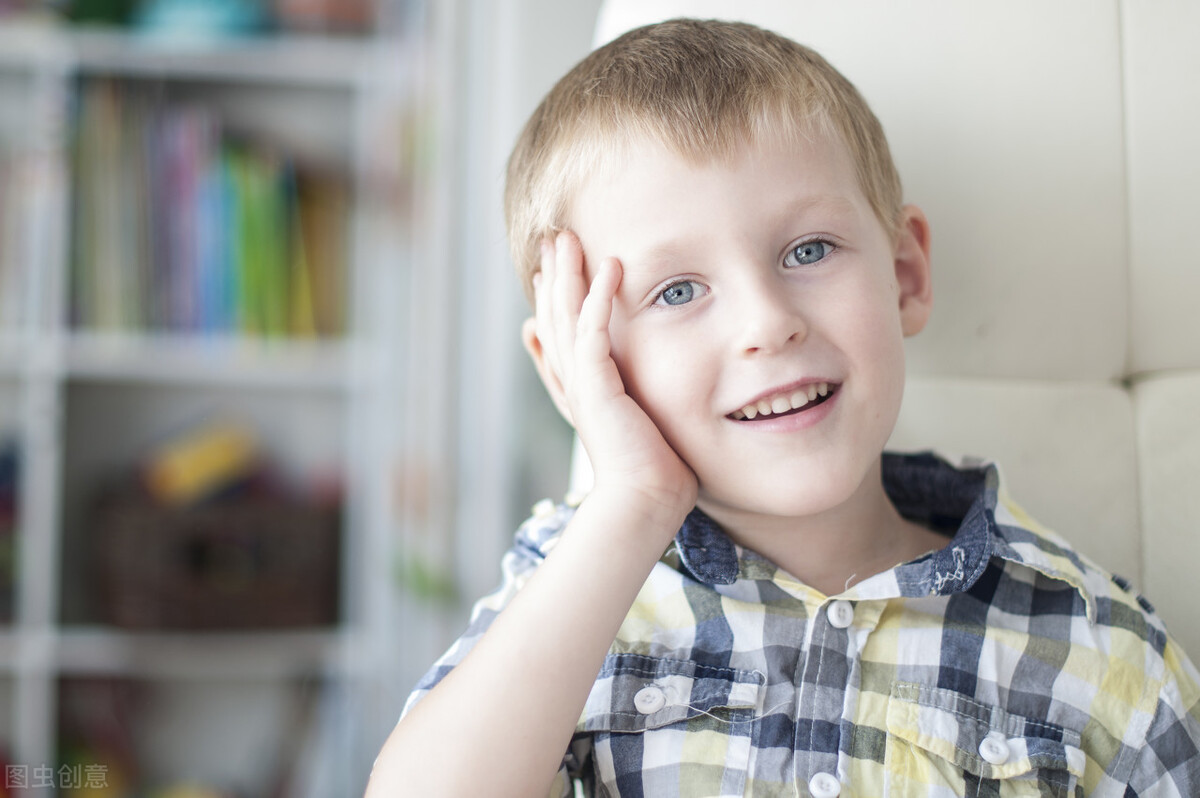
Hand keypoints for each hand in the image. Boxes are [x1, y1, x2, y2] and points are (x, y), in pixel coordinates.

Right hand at [530, 232, 697, 524]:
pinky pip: (594, 331)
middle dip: (554, 277)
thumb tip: (638, 385)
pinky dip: (599, 297)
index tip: (553, 271)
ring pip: (567, 318)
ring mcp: (581, 385)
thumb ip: (636, 400)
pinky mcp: (597, 386)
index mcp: (581, 392)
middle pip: (555, 319)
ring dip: (568, 275)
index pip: (560, 337)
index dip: (554, 301)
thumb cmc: (654, 473)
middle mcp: (574, 385)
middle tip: (552, 239)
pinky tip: (610, 267)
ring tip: (568, 238)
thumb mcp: (643, 426)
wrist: (644, 502)